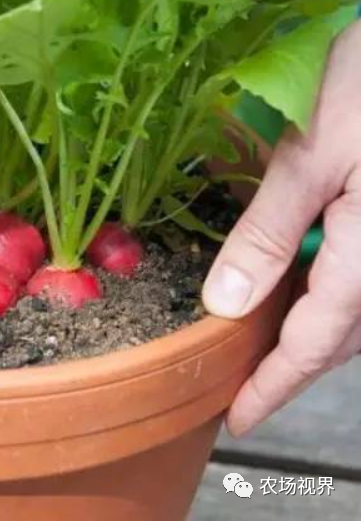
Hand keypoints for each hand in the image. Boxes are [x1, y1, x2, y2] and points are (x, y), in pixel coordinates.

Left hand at [203, 21, 360, 435]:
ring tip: (259, 344)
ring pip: (356, 310)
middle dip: (289, 367)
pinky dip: (328, 294)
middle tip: (241, 386)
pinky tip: (295, 283)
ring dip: (310, 333)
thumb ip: (268, 233)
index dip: (274, 385)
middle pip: (342, 335)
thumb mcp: (311, 154)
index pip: (316, 341)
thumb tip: (224, 304)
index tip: (238, 418)